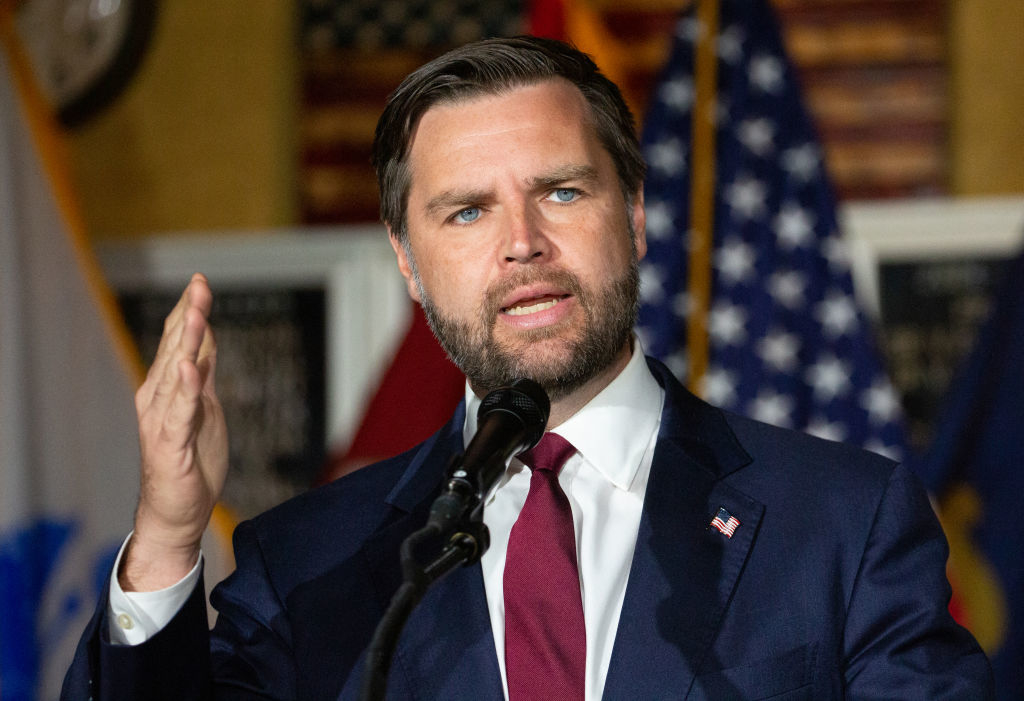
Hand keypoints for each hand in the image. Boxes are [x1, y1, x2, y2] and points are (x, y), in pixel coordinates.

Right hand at [120, 273, 227, 591]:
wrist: (176, 510)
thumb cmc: (191, 458)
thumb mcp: (204, 406)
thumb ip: (203, 372)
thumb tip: (207, 335)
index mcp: (166, 388)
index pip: (178, 341)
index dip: (189, 311)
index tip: (199, 281)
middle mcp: (158, 398)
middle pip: (176, 350)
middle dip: (189, 316)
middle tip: (199, 285)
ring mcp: (162, 420)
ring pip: (175, 375)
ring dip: (185, 344)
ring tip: (195, 314)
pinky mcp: (171, 445)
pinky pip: (179, 413)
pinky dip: (185, 390)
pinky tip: (190, 369)